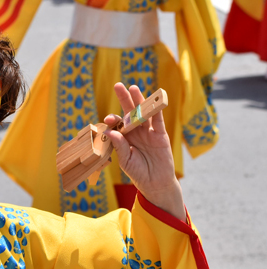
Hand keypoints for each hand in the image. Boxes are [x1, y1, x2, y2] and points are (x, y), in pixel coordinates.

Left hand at [103, 83, 185, 220]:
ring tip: (133, 88)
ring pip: (143, 113)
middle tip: (118, 86)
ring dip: (139, 100)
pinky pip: (158, 121)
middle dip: (124, 99)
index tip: (108, 119)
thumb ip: (119, 146)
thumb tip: (110, 132)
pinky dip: (157, 110)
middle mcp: (135, 132)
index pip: (117, 124)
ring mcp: (148, 132)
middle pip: (129, 112)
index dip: (113, 119)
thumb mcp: (125, 160)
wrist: (155, 182)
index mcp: (124, 137)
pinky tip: (155, 99)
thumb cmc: (137, 172)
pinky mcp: (160, 135)